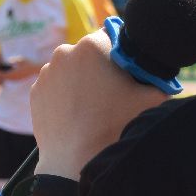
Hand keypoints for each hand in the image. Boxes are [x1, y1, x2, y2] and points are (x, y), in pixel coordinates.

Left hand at [29, 29, 166, 177]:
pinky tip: (78, 114)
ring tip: (94, 107)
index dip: (124, 52)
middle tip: (113, 92)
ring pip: (72, 69)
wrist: (74, 161)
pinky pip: (57, 85)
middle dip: (102, 66)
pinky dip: (66, 95)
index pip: (113, 34)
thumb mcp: (152, 97)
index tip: (128, 70)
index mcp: (92, 45)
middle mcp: (65, 52)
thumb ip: (158, 76)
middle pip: (90, 52)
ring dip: (83, 80)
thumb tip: (159, 69)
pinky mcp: (36, 91)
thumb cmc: (114, 127)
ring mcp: (47, 72)